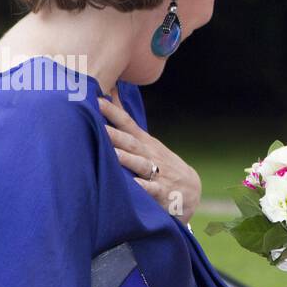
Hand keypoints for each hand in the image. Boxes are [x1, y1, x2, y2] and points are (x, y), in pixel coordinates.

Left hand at [99, 93, 201, 221]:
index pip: (127, 123)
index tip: (95, 99)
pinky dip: (144, 187)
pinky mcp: (163, 192)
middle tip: (98, 126)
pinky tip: (135, 185)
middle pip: (131, 143)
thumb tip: (110, 94)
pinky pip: (153, 189)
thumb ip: (126, 122)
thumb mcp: (146, 141)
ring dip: (127, 159)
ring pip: (141, 164)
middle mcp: (149, 155)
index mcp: (144, 142)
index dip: (112, 112)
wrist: (191, 190)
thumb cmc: (161, 162)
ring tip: (113, 154)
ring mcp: (157, 173)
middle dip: (115, 135)